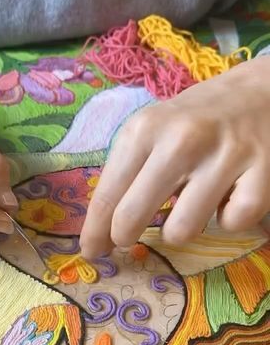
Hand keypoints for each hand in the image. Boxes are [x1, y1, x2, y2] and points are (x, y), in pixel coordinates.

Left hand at [80, 57, 269, 257]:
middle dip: (124, 237)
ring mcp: (225, 156)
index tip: (90, 252)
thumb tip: (100, 233)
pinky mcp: (263, 172)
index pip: (107, 195)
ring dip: (180, 229)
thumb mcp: (151, 131)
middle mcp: (182, 140)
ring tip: (187, 208)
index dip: (94, 232)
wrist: (259, 92)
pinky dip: (228, 218)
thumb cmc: (195, 119)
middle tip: (129, 238)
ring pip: (181, 231)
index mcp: (145, 129)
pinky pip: (232, 223)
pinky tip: (228, 197)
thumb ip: (126, 175)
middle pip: (132, 218)